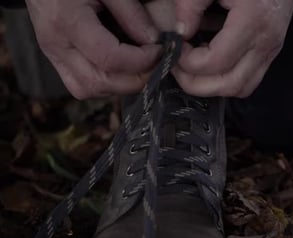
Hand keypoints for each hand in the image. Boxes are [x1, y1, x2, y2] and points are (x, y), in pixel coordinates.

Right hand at [26, 0, 172, 98]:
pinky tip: (120, 68)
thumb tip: (153, 40)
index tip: (160, 51)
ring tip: (140, 66)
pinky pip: (80, 85)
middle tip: (155, 64)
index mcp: (67, 20)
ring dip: (119, 85)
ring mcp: (52, 54)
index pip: (109, 58)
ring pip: (88, 89)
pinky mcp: (54, 58)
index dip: (141, 61)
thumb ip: (131, 12)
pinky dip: (104, 83)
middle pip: (98, 82)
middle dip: (134, 79)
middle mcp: (55, 43)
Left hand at [172, 0, 292, 97]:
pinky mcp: (271, 52)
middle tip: (177, 66)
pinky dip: (227, 80)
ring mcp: (272, 51)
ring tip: (192, 68)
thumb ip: (191, 4)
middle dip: (196, 83)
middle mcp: (266, 43)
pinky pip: (249, 80)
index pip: (216, 62)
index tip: (175, 46)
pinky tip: (210, 63)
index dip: (189, 62)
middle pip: (229, 85)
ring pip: (242, 88)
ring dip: (213, 86)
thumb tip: (179, 33)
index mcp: (252, 21)